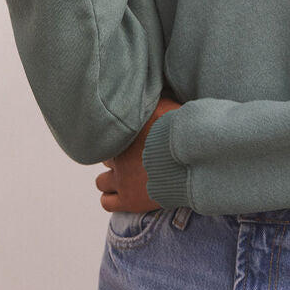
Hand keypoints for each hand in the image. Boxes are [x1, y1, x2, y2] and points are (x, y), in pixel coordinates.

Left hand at [95, 92, 181, 212]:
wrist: (189, 165)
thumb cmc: (182, 135)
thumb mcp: (168, 106)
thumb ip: (155, 99)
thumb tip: (148, 87)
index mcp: (125, 134)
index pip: (108, 136)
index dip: (120, 138)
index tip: (131, 140)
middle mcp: (118, 156)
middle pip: (105, 158)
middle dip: (116, 158)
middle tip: (131, 159)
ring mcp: (121, 180)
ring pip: (100, 181)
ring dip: (111, 179)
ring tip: (125, 177)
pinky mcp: (128, 201)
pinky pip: (106, 202)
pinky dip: (111, 198)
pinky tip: (122, 194)